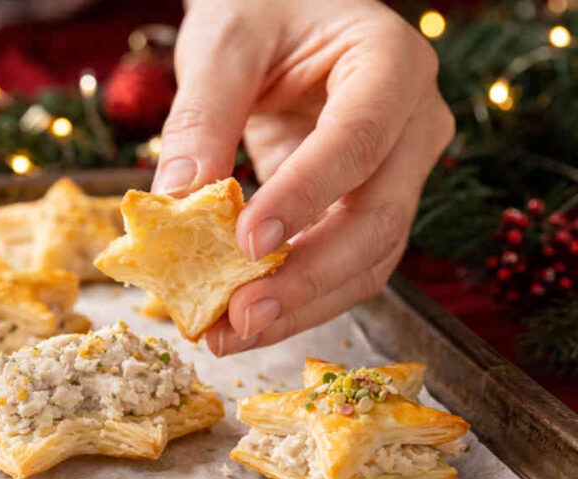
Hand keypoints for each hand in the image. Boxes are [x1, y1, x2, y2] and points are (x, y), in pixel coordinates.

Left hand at [153, 0, 453, 355]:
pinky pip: (345, 264)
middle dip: (307, 279)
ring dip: (301, 306)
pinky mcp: (366, 205)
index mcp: (391, 64)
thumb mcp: (223, 43)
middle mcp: (413, 123)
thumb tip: (177, 200)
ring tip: (229, 335)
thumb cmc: (261, 11)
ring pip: (369, 258)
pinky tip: (244, 319)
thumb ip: (202, 115)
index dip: (307, 196)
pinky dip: (298, 297)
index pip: (360, 139)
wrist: (284, 14)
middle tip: (238, 317)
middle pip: (380, 218)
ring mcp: (398, 171)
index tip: (247, 243)